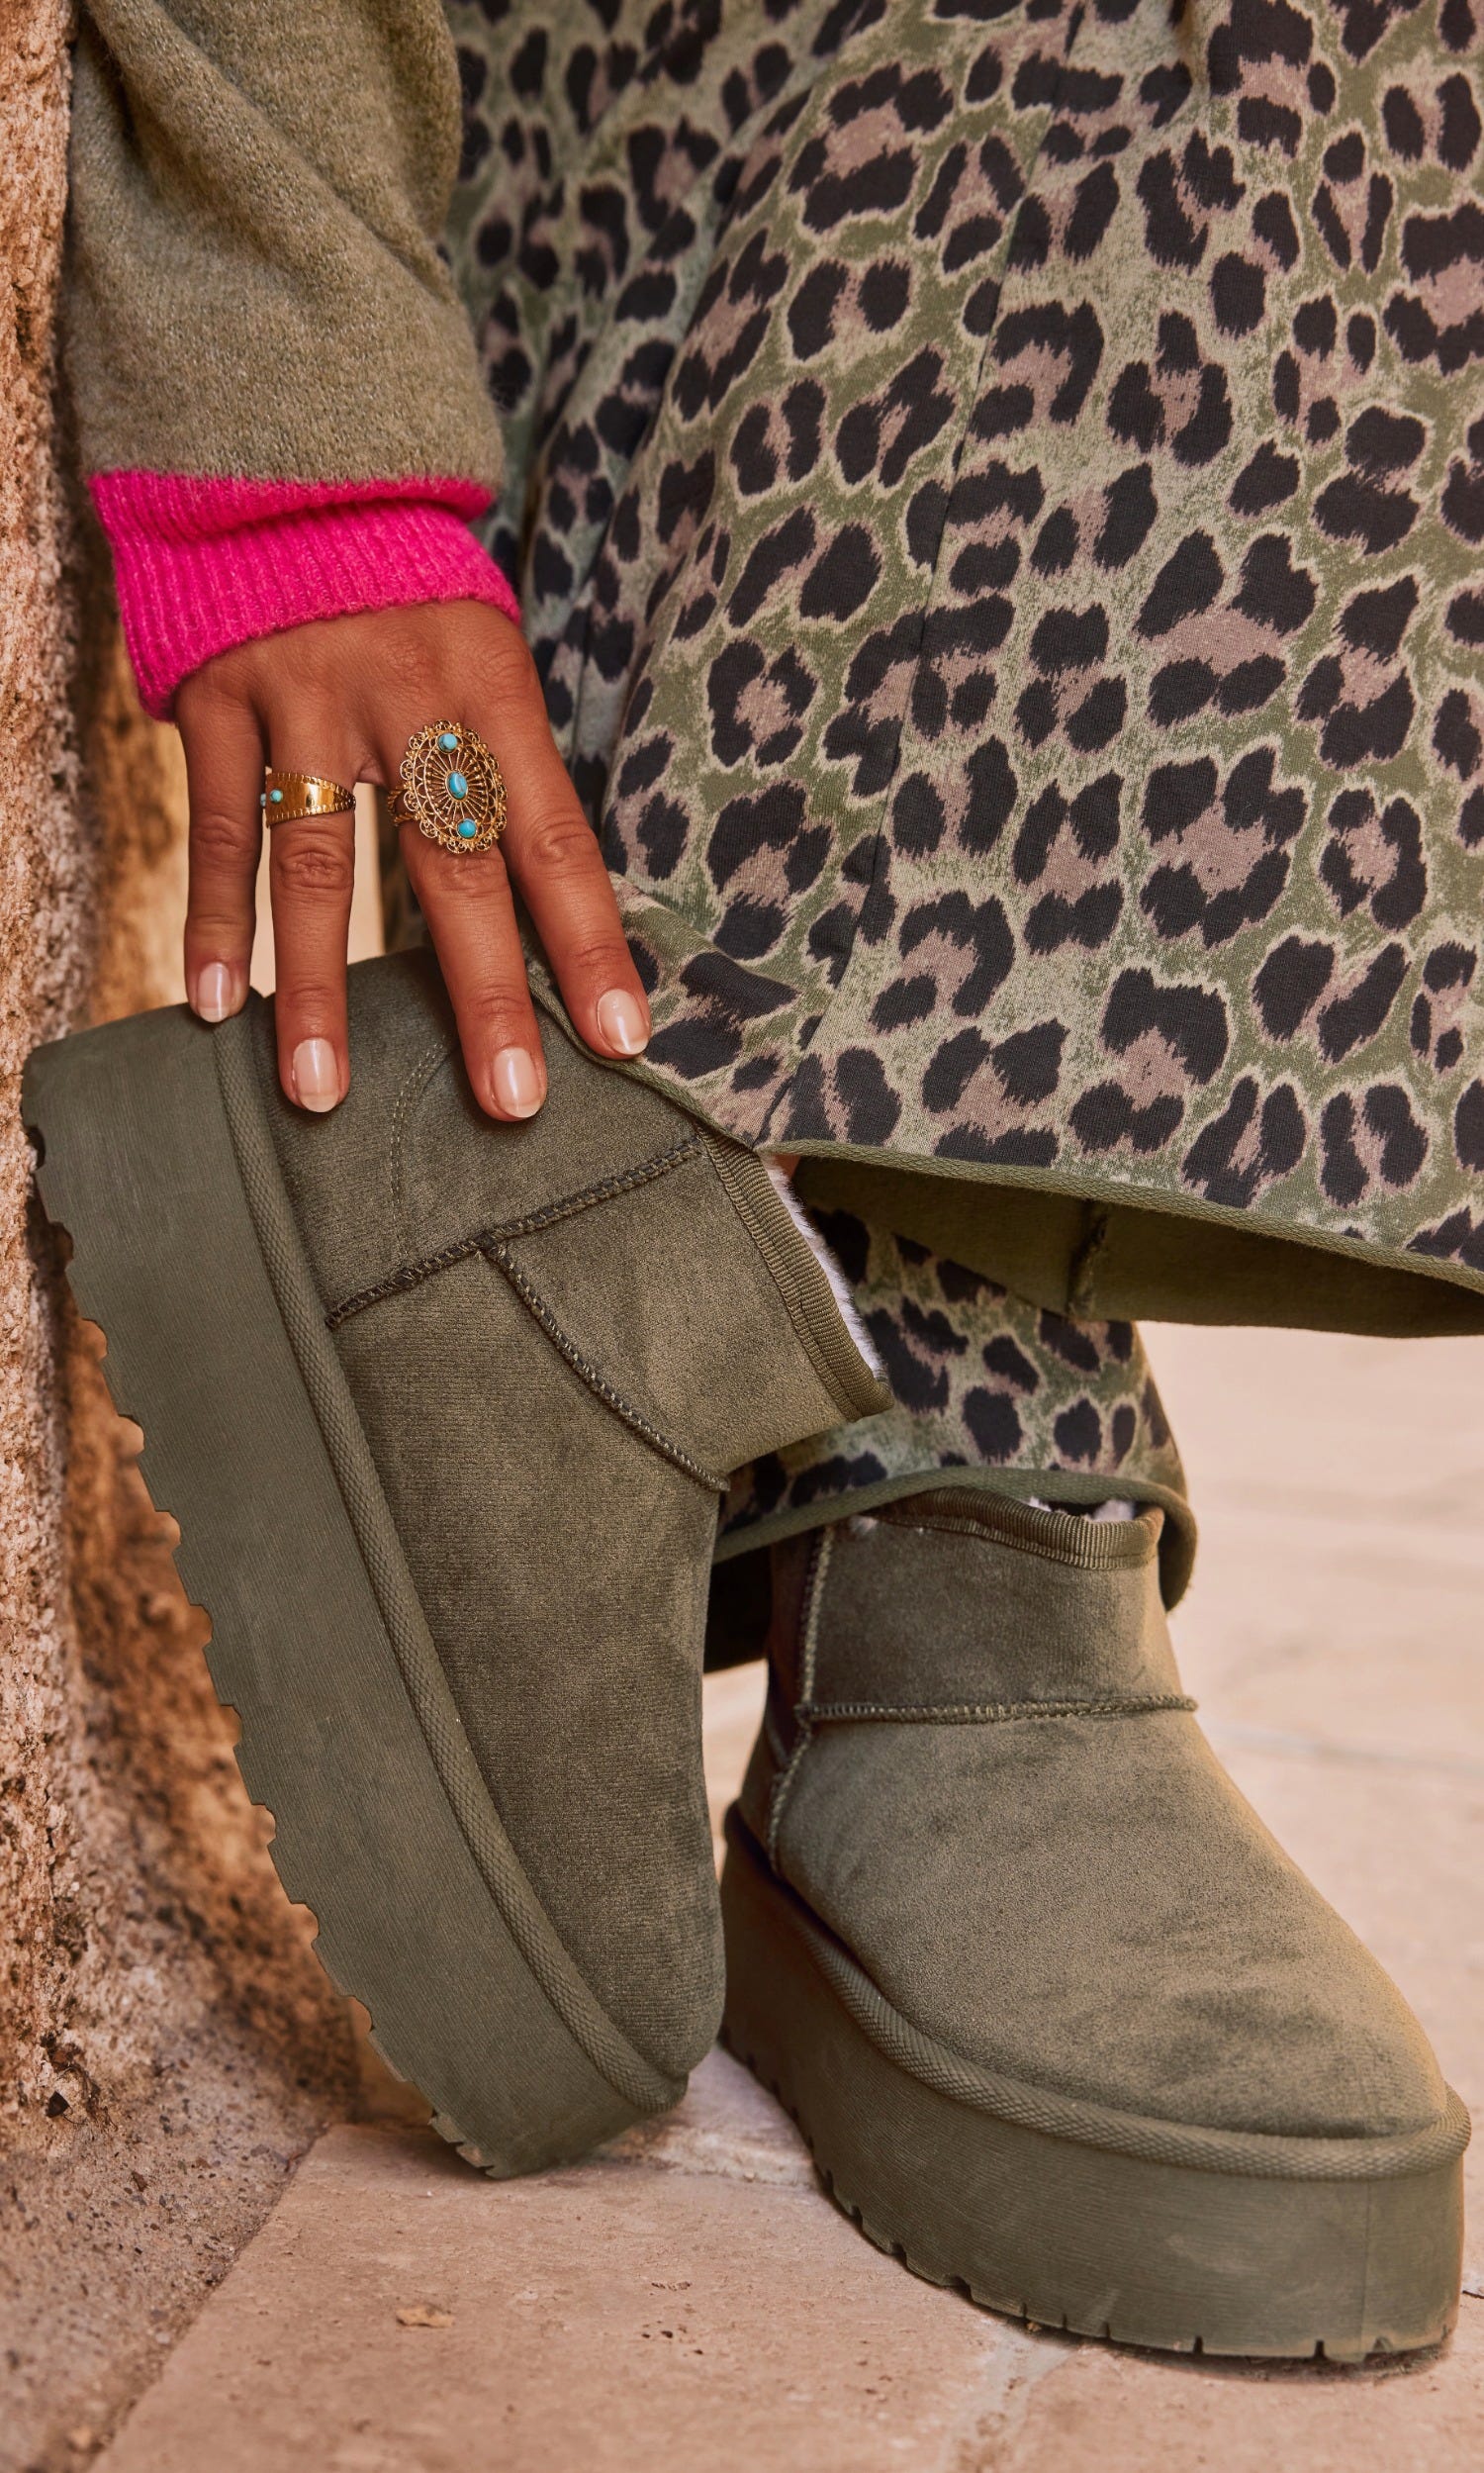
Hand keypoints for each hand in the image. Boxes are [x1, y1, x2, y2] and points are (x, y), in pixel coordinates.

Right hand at [174, 600, 649, 1117]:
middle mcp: (406, 692)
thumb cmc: (413, 600)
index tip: (621, 1038)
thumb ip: (507, 775)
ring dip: (321, 987)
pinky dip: (217, 920)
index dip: (590, 940)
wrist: (290, 471)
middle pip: (453, 863)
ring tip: (325, 1089)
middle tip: (510, 1102)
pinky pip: (220, 827)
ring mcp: (305, 694)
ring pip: (319, 861)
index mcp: (494, 688)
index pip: (556, 834)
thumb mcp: (485, 660)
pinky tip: (217, 1006)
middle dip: (484, 993)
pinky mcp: (220, 697)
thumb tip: (556, 922)